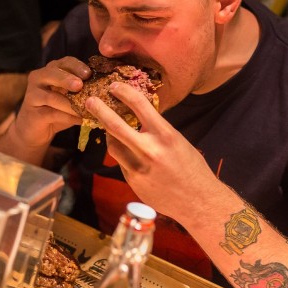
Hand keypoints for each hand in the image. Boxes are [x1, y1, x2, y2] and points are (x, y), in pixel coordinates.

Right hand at [10, 57, 90, 149]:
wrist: (35, 130)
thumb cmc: (57, 109)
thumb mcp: (70, 97)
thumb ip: (83, 90)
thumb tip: (107, 88)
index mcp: (51, 70)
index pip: (65, 62)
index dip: (77, 66)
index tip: (89, 73)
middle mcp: (39, 78)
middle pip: (53, 74)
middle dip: (68, 78)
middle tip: (80, 85)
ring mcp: (33, 95)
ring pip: (52, 97)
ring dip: (70, 103)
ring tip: (85, 108)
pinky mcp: (33, 113)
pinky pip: (51, 113)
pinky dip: (67, 117)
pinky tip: (80, 120)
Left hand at [85, 81, 218, 218]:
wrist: (197, 201)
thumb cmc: (192, 168)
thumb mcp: (178, 141)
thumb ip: (157, 130)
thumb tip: (138, 117)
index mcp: (166, 135)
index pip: (139, 105)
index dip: (123, 92)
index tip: (114, 86)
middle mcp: (150, 150)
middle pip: (115, 125)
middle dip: (99, 110)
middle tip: (90, 101)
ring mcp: (139, 168)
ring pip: (112, 145)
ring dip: (109, 135)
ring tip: (110, 129)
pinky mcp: (133, 181)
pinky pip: (121, 163)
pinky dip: (122, 155)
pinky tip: (130, 155)